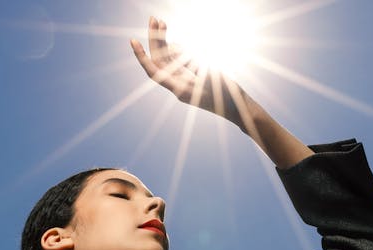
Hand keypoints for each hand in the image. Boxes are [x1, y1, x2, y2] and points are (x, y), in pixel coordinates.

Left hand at [130, 16, 247, 127]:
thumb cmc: (227, 95)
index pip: (154, 71)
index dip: (141, 56)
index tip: (133, 41)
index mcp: (180, 89)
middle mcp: (179, 87)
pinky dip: (174, 49)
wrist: (239, 109)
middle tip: (154, 19)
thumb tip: (174, 47)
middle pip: (159, 61)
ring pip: (167, 60)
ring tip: (161, 23)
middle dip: (154, 40)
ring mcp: (185, 83)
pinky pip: (178, 63)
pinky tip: (172, 38)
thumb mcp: (209, 73)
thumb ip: (190, 61)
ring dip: (163, 42)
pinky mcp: (193, 80)